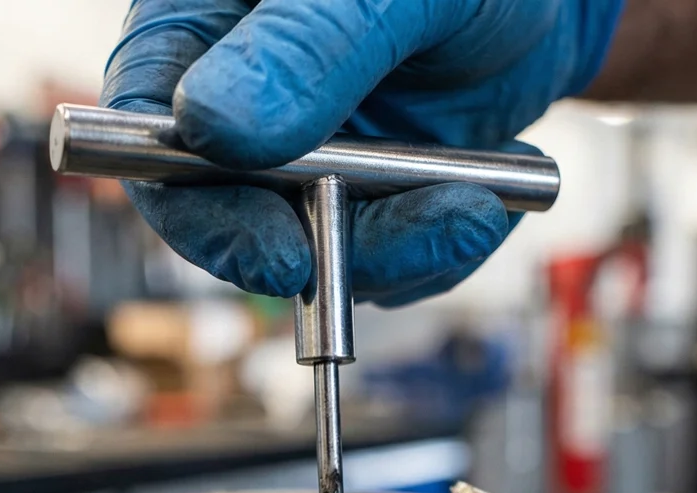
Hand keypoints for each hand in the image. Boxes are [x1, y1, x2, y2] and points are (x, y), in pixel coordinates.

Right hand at [101, 0, 623, 305]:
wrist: (546, 3)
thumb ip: (305, 43)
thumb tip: (208, 124)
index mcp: (204, 27)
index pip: (151, 133)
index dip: (201, 213)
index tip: (281, 257)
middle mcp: (242, 108)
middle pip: (232, 218)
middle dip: (330, 248)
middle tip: (413, 240)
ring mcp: (302, 164)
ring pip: (317, 254)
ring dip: (402, 252)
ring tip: (478, 207)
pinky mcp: (359, 204)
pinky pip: (381, 263)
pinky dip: (436, 250)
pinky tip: (485, 201)